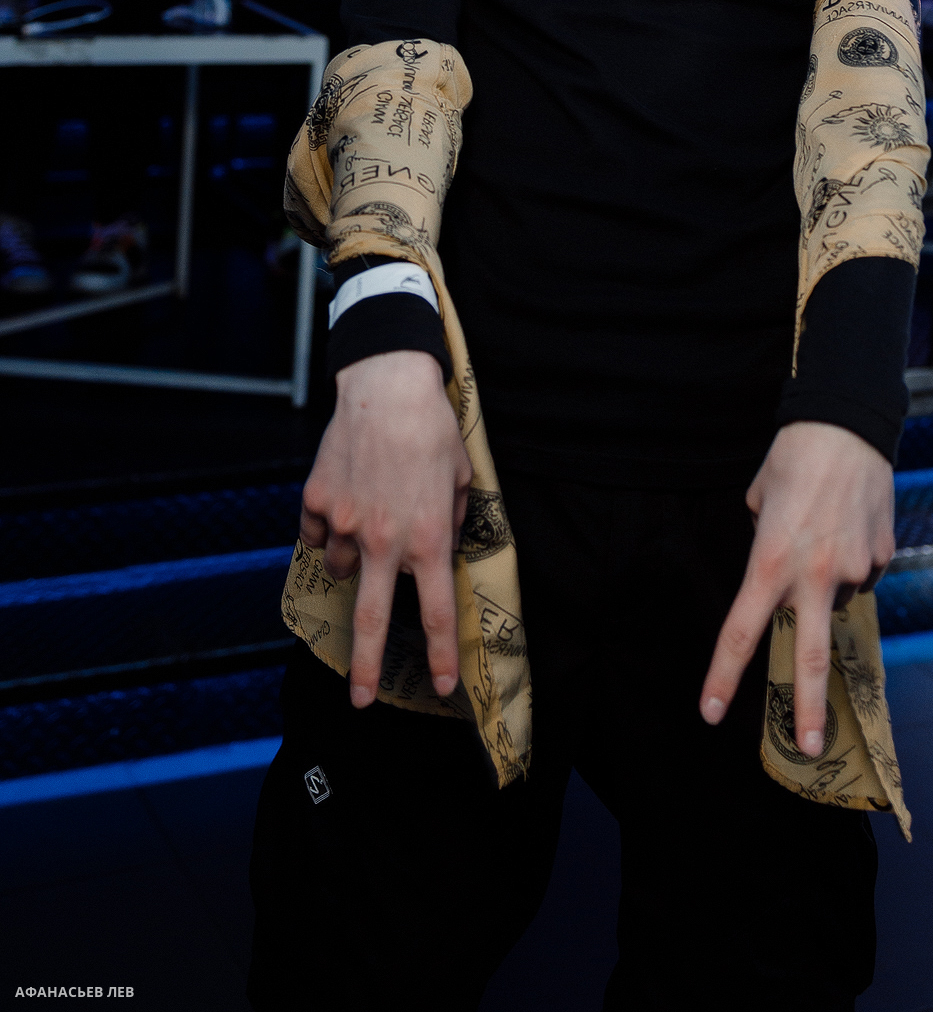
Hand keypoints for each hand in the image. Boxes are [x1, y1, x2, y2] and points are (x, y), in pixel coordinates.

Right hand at [299, 351, 471, 708]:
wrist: (386, 386)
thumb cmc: (432, 430)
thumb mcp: (462, 479)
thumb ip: (452, 522)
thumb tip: (439, 548)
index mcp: (428, 538)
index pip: (435, 612)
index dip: (439, 654)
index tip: (439, 686)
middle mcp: (384, 540)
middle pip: (371, 621)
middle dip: (365, 668)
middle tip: (362, 700)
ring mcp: (345, 523)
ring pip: (342, 566)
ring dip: (354, 556)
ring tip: (370, 511)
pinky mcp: (316, 503)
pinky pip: (318, 532)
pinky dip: (329, 524)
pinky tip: (348, 491)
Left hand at [700, 421, 894, 756]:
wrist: (846, 424)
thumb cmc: (792, 457)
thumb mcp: (759, 501)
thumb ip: (764, 544)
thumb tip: (781, 568)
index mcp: (770, 562)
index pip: (742, 632)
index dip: (722, 676)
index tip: (710, 712)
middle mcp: (813, 575)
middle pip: (809, 658)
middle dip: (808, 711)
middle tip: (808, 749)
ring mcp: (853, 569)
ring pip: (837, 597)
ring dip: (828, 580)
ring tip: (826, 528)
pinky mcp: (882, 556)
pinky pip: (863, 570)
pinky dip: (853, 556)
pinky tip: (850, 521)